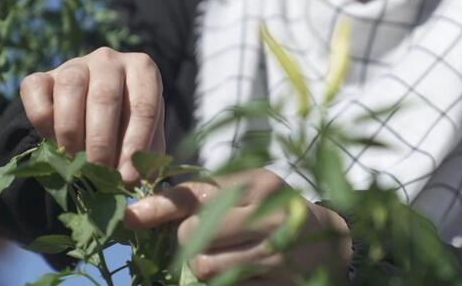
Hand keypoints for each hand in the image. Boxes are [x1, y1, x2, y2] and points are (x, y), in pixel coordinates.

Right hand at [20, 47, 165, 183]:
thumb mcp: (144, 136)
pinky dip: (43, 123)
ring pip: (70, 89)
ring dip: (71, 132)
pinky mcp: (41, 75)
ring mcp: (74, 64)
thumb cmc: (125, 124)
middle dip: (101, 143)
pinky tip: (54, 144)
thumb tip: (138, 182)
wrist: (88, 109)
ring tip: (76, 161)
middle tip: (99, 172)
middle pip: (104, 97)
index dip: (136, 146)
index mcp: (142, 69)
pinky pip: (36, 93)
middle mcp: (109, 60)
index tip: (128, 177)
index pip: (143, 106)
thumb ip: (145, 156)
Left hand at [124, 168, 351, 284]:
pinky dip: (222, 282)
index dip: (158, 207)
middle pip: (193, 234)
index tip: (131, 217)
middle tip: (205, 239)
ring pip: (203, 266)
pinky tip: (240, 271)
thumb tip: (141, 210)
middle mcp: (269, 216)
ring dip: (201, 265)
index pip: (196, 195)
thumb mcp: (248, 190)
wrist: (329, 242)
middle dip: (188, 240)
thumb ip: (201, 194)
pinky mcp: (277, 283)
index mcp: (260, 185)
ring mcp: (275, 254)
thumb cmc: (276, 209)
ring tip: (221, 257)